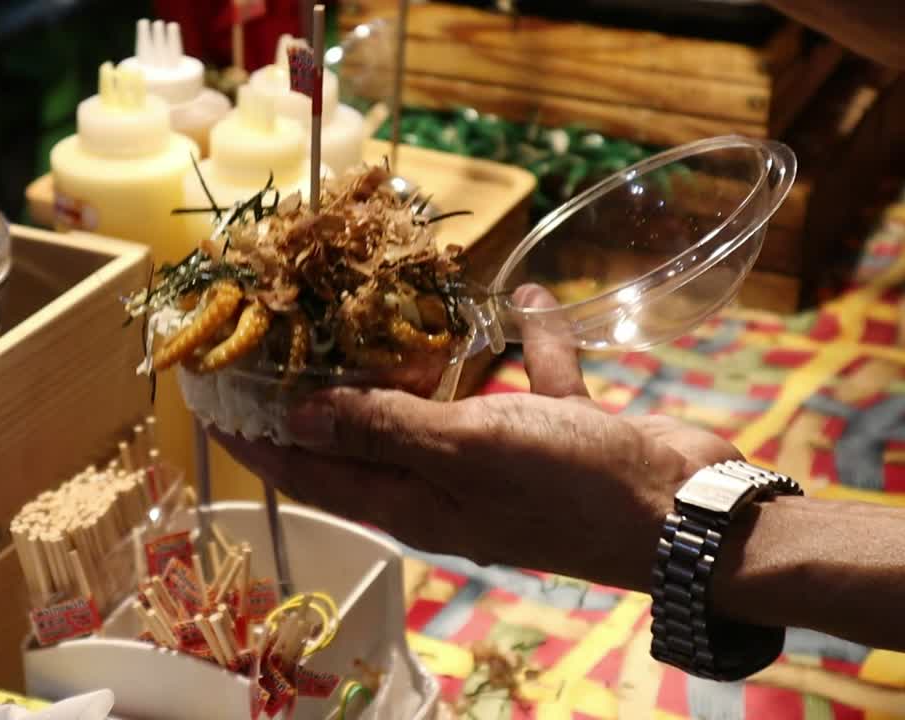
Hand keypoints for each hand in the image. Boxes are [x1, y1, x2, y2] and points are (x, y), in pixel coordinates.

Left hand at [211, 285, 741, 590]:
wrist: (689, 511)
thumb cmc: (569, 484)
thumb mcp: (461, 451)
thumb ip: (378, 429)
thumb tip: (290, 422)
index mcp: (413, 502)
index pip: (313, 474)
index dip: (261, 443)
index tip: (214, 403)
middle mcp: (448, 484)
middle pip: (368, 433)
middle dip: (330, 387)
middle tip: (291, 328)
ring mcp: (504, 459)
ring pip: (446, 402)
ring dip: (426, 358)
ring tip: (389, 302)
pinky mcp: (556, 432)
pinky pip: (528, 381)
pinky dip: (527, 345)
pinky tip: (525, 300)